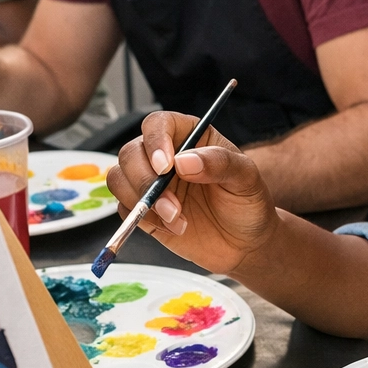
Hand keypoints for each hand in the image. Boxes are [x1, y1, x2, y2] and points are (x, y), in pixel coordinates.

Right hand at [107, 111, 280, 274]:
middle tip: (173, 206)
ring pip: (119, 179)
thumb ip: (219, 164)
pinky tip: (173, 228)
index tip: (166, 167)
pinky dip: (142, 219)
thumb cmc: (248, 203)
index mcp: (190, 136)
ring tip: (176, 219)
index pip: (159, 124)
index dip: (156, 141)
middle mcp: (166, 156)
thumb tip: (185, 161)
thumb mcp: (246, 178)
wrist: (246, 243)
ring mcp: (153, 183)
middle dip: (145, 181)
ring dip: (142, 201)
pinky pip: (125, 208)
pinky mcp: (145, 209)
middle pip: (130, 152)